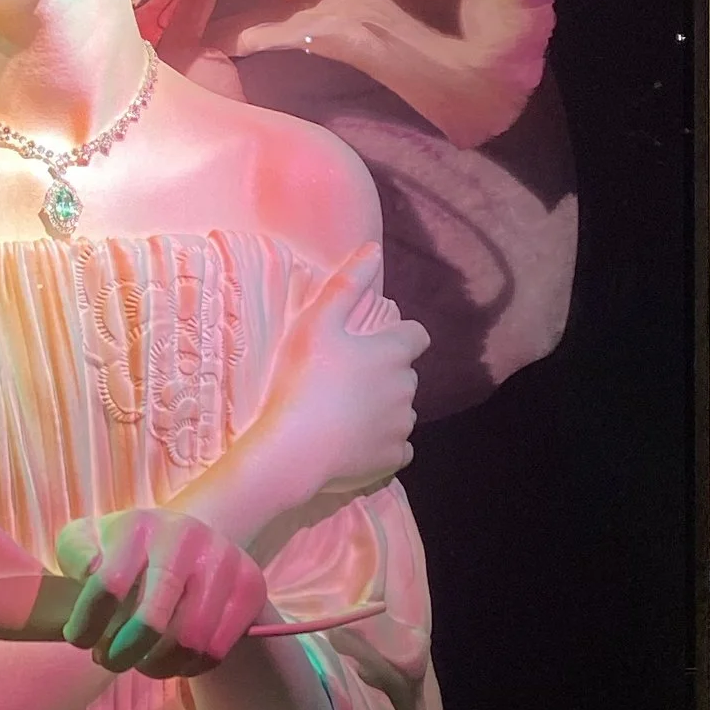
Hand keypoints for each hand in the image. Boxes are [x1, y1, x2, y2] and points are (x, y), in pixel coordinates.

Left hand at [52, 508, 268, 677]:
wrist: (191, 548)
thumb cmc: (125, 553)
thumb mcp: (88, 543)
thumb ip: (76, 553)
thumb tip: (92, 572)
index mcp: (139, 524)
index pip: (107, 584)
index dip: (87, 624)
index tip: (78, 640)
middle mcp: (185, 535)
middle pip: (151, 620)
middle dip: (122, 653)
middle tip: (109, 661)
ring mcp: (223, 559)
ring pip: (188, 641)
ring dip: (156, 665)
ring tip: (141, 663)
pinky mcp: (250, 585)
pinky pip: (217, 648)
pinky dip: (190, 667)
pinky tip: (173, 661)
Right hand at [251, 248, 428, 506]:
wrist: (294, 450)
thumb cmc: (302, 380)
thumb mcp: (316, 322)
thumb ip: (347, 283)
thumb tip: (374, 249)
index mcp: (393, 354)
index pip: (416, 336)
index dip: (398, 336)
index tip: (370, 345)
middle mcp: (406, 389)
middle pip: (405, 375)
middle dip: (385, 374)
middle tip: (343, 380)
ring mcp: (401, 427)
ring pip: (400, 412)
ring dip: (382, 410)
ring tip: (343, 414)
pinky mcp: (393, 460)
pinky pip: (396, 448)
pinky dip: (380, 444)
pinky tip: (352, 443)